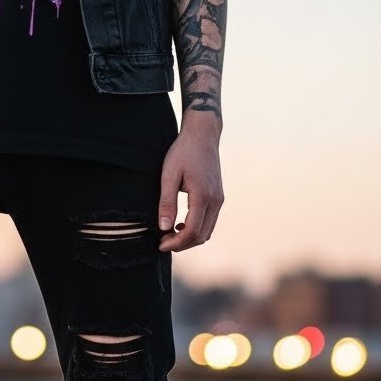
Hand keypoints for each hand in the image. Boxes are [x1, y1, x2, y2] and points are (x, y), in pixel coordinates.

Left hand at [157, 119, 223, 252]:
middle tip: (162, 242)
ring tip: (169, 235)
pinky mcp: (218, 197)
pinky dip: (196, 229)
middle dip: (182, 244)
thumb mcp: (169, 175)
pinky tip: (180, 225)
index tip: (160, 244)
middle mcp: (215, 200)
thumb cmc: (183, 152)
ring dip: (189, 239)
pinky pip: (210, 222)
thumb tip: (163, 227)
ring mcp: (219, 199)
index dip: (176, 242)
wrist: (203, 135)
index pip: (192, 231)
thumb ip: (166, 202)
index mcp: (203, 196)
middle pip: (202, 236)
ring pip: (208, 231)